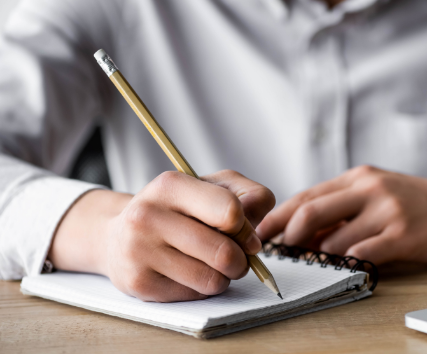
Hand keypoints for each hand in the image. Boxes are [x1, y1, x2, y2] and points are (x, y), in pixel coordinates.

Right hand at [49, 170, 274, 301]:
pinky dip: (203, 288)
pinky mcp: (139, 284)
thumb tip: (255, 235)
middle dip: (241, 260)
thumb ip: (248, 196)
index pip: (230, 211)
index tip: (243, 232)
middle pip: (224, 253)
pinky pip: (194, 295)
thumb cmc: (176, 210)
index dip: (246, 228)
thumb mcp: (212, 187)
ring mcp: (139, 251)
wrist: (117, 235)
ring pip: (212, 280)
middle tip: (236, 257)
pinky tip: (191, 273)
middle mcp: (148, 216)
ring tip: (214, 264)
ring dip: (224, 277)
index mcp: (170, 185)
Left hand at [257, 166, 426, 265]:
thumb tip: (304, 233)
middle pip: (310, 212)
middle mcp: (369, 188)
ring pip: (333, 239)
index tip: (261, 234)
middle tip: (280, 254)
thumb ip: (344, 207)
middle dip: (288, 238)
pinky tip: (344, 270)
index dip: (278, 217)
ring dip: (317, 258)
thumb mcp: (378, 193)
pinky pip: (363, 254)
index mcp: (358, 177)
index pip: (305, 196)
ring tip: (311, 267)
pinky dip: (347, 265)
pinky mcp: (404, 234)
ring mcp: (387, 210)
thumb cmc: (420, 203)